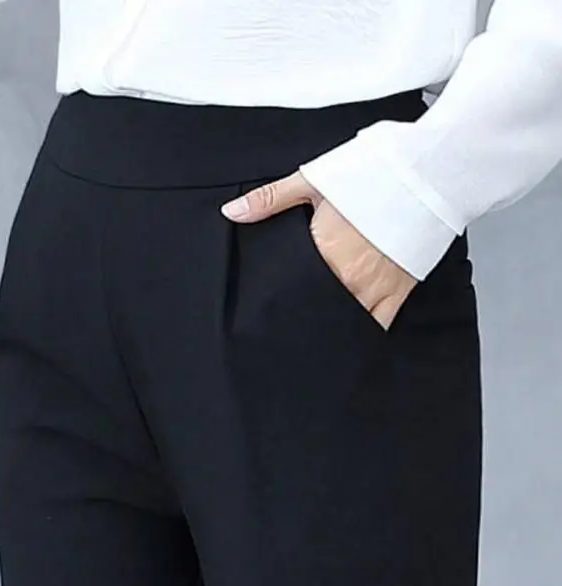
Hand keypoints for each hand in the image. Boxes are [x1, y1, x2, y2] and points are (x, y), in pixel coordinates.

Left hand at [222, 173, 416, 329]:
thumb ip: (269, 200)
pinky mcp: (399, 291)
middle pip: (315, 311)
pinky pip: (377, 324)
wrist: (432, 170)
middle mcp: (349, 280)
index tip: (264, 310)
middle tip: (286, 324)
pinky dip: (361, 332)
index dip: (275, 302)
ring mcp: (375, 290)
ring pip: (343, 324)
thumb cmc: (378, 172)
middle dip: (300, 317)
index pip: (290, 292)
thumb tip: (231, 211)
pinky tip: (347, 336)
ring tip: (312, 333)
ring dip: (328, 325)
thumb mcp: (315, 180)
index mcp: (324, 255)